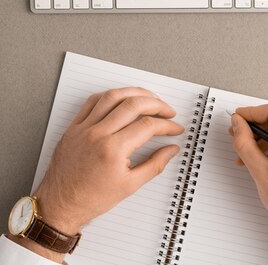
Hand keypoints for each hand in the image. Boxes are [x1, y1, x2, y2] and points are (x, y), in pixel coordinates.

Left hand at [12, 87, 184, 261]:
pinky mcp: (74, 128)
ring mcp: (83, 128)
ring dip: (135, 93)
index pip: (148, 126)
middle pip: (133, 104)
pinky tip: (121, 99)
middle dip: (157, 104)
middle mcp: (97, 134)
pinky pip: (92, 101)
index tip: (175, 129)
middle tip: (168, 111)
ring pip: (113, 96)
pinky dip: (111, 95)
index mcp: (113, 150)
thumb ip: (155, 164)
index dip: (167, 125)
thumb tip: (172, 149)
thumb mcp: (130, 186)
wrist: (59, 206)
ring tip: (149, 98)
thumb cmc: (91, 199)